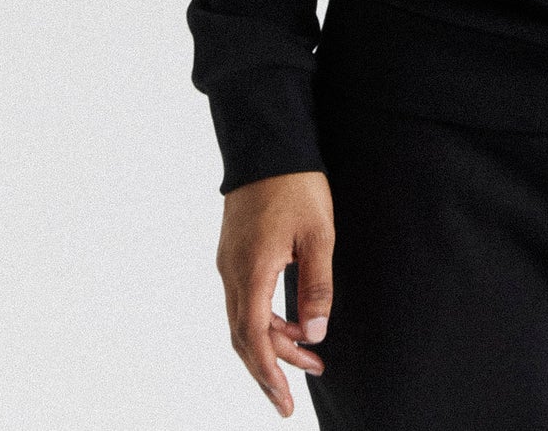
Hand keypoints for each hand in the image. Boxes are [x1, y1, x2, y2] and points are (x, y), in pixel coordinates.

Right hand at [217, 170, 334, 417]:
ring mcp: (228, 262)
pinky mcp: (232, 252)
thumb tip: (315, 337)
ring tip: (310, 353)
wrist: (268, 144)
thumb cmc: (297, 185)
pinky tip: (291, 320)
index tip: (284, 405)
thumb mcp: (319, 235)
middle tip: (305, 385)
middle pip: (245, 337)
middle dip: (273, 367)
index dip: (269, 376)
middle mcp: (232, 272)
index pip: (253, 339)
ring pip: (243, 319)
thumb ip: (317, 287)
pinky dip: (265, 319)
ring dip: (272, 342)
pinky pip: (244, 299)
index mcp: (252, 271)